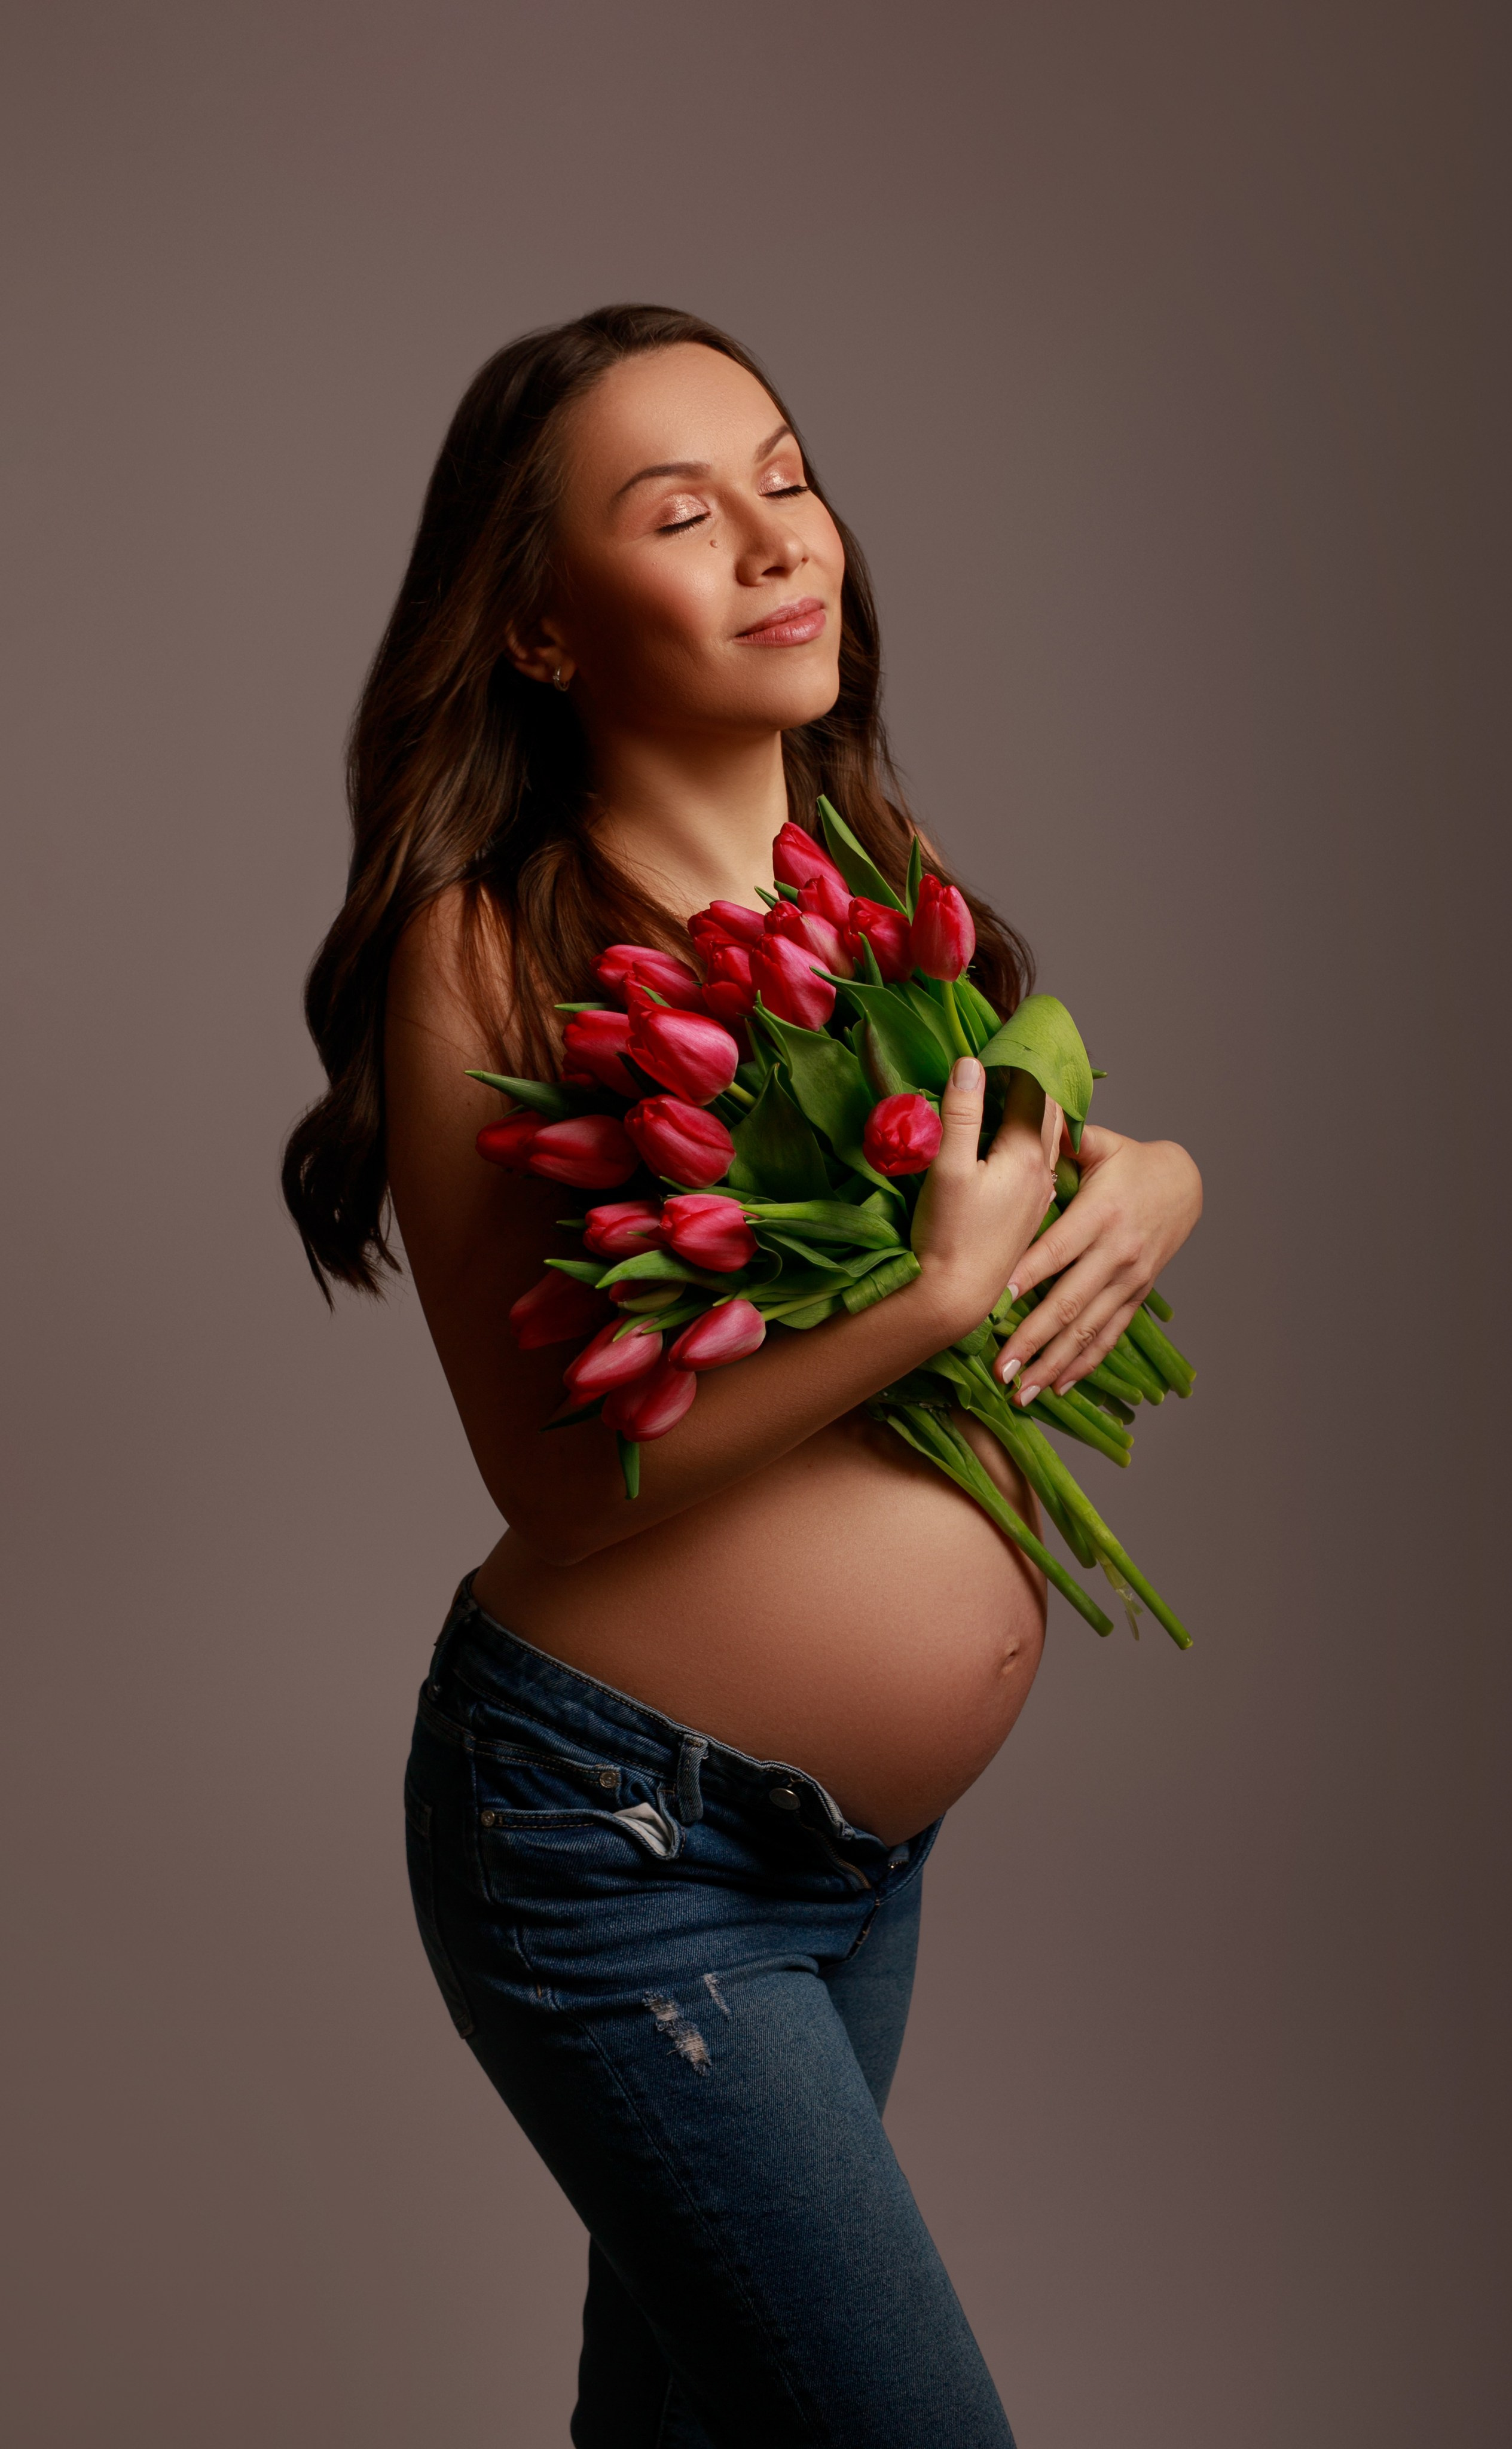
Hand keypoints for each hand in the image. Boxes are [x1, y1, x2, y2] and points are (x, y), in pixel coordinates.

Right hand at [911, 1060, 1061, 1342]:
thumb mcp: (947, 1168)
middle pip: (1048, 1114)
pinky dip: (1029, 1143)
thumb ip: (961, 1113)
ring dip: (1036, 1113)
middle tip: (1026, 1050)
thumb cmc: (949, 1235)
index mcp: (1025, 1155)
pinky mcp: (1027, 1217)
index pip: (1032, 1092)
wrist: (956, 1299)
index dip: (1023, 1058)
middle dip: (1036, 1082)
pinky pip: (1036, 1166)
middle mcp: (1042, 1173)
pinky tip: (1017, 1143)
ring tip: (1025, 1087)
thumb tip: (971, 1063)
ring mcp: (1037, 1198)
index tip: (1016, 1030)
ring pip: (1045, 1141)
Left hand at [992, 1122, 1201, 1400]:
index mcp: (1102, 1213)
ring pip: (1088, 1329)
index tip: (997, 1302)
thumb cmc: (1132, 1161)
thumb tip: (1026, 1116)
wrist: (1186, 1184)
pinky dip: (1083, 1364)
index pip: (1058, 1249)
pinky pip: (1109, 1336)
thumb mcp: (1102, 1144)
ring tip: (1020, 1391)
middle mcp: (1117, 1252)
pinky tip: (1057, 1387)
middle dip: (1033, 1338)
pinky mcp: (1137, 1296)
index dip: (1028, 1276)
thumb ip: (1063, 1139)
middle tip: (999, 1367)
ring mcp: (1129, 1280)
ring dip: (1053, 1362)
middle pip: (1070, 1302)